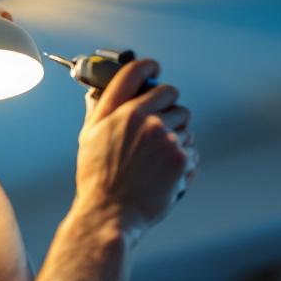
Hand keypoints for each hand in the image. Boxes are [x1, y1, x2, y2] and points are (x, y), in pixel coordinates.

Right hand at [72, 59, 197, 243]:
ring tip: (157, 159)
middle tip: (161, 122)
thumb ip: (98, 112)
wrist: (110, 214)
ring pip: (185, 123)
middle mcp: (141, 120)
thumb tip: (97, 93)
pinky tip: (165, 173)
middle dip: (169, 106)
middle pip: (170, 94)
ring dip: (176, 136)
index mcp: (115, 113)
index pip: (135, 72)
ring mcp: (164, 137)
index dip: (148, 66)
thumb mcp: (88, 141)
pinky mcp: (180, 157)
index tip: (154, 68)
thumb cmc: (97, 180)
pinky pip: (192, 148)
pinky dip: (182, 160)